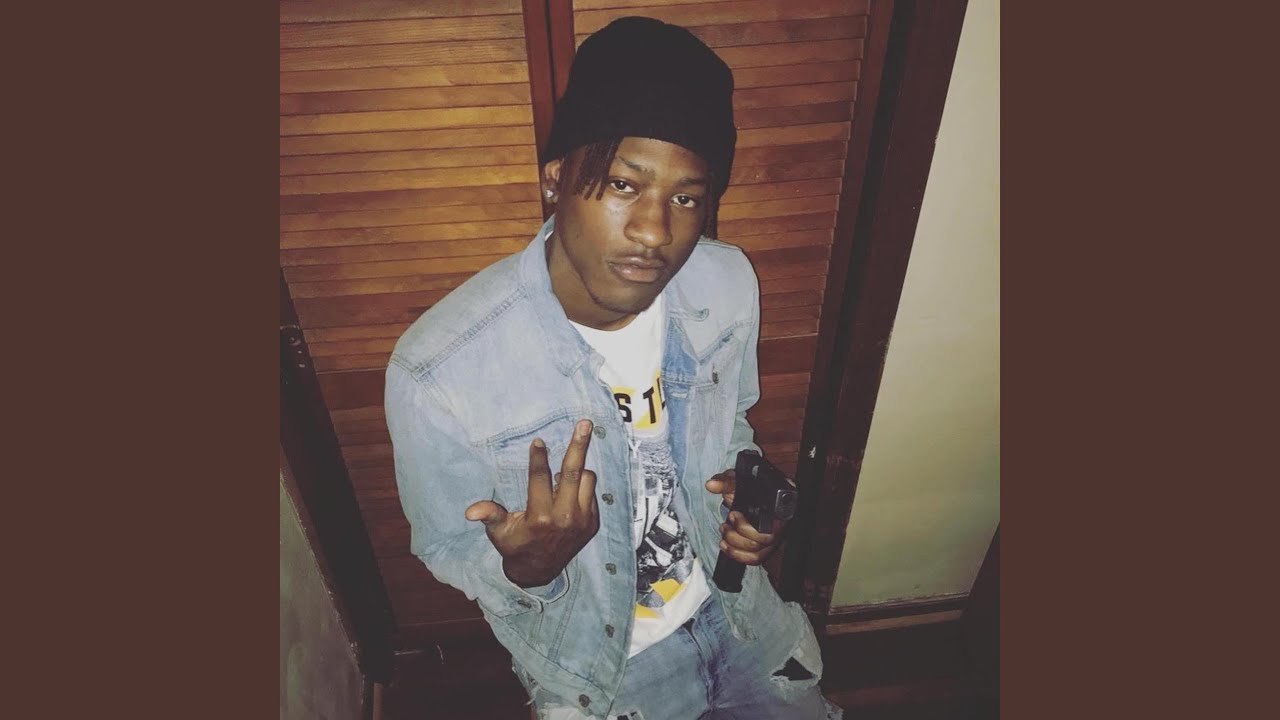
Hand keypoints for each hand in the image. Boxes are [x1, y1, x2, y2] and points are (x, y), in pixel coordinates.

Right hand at [465, 419, 600, 586]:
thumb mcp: (499, 532)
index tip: (538, 441)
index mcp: (539, 517)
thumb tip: (470, 512)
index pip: (540, 479)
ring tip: (565, 470)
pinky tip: (569, 488)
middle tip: (585, 423)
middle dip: (579, 446)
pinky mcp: (593, 523)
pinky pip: (591, 493)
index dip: (538, 458)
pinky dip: (581, 487)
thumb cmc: (515, 545)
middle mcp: (564, 517)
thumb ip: (490, 516)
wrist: (540, 570)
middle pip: (573, 473)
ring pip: (586, 480)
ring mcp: (582, 520)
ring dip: (578, 470)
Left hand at [705, 469, 781, 565]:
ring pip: (757, 552)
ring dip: (735, 544)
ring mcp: (771, 541)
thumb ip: (725, 482)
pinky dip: (737, 554)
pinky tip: (725, 545)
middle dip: (739, 532)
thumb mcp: (737, 482)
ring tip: (724, 530)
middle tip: (728, 521)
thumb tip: (711, 484)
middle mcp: (777, 528)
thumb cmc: (749, 490)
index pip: (769, 525)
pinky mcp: (763, 549)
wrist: (753, 496)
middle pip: (763, 541)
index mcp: (775, 511)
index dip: (747, 525)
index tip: (733, 514)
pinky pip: (753, 559)